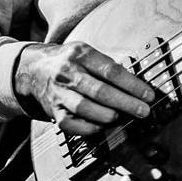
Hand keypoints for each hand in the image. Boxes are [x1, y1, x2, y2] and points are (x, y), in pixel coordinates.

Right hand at [14, 41, 154, 134]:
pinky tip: (102, 125)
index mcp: (81, 54)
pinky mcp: (53, 110)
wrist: (33, 70)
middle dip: (126, 103)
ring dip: (108, 115)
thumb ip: (109, 65)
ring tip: (122, 117)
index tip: (148, 95)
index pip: (111, 71)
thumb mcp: (87, 52)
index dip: (132, 85)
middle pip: (100, 91)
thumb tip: (137, 83)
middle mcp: (68, 72)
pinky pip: (72, 124)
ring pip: (85, 108)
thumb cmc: (69, 62)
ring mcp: (59, 92)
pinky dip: (89, 127)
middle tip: (143, 111)